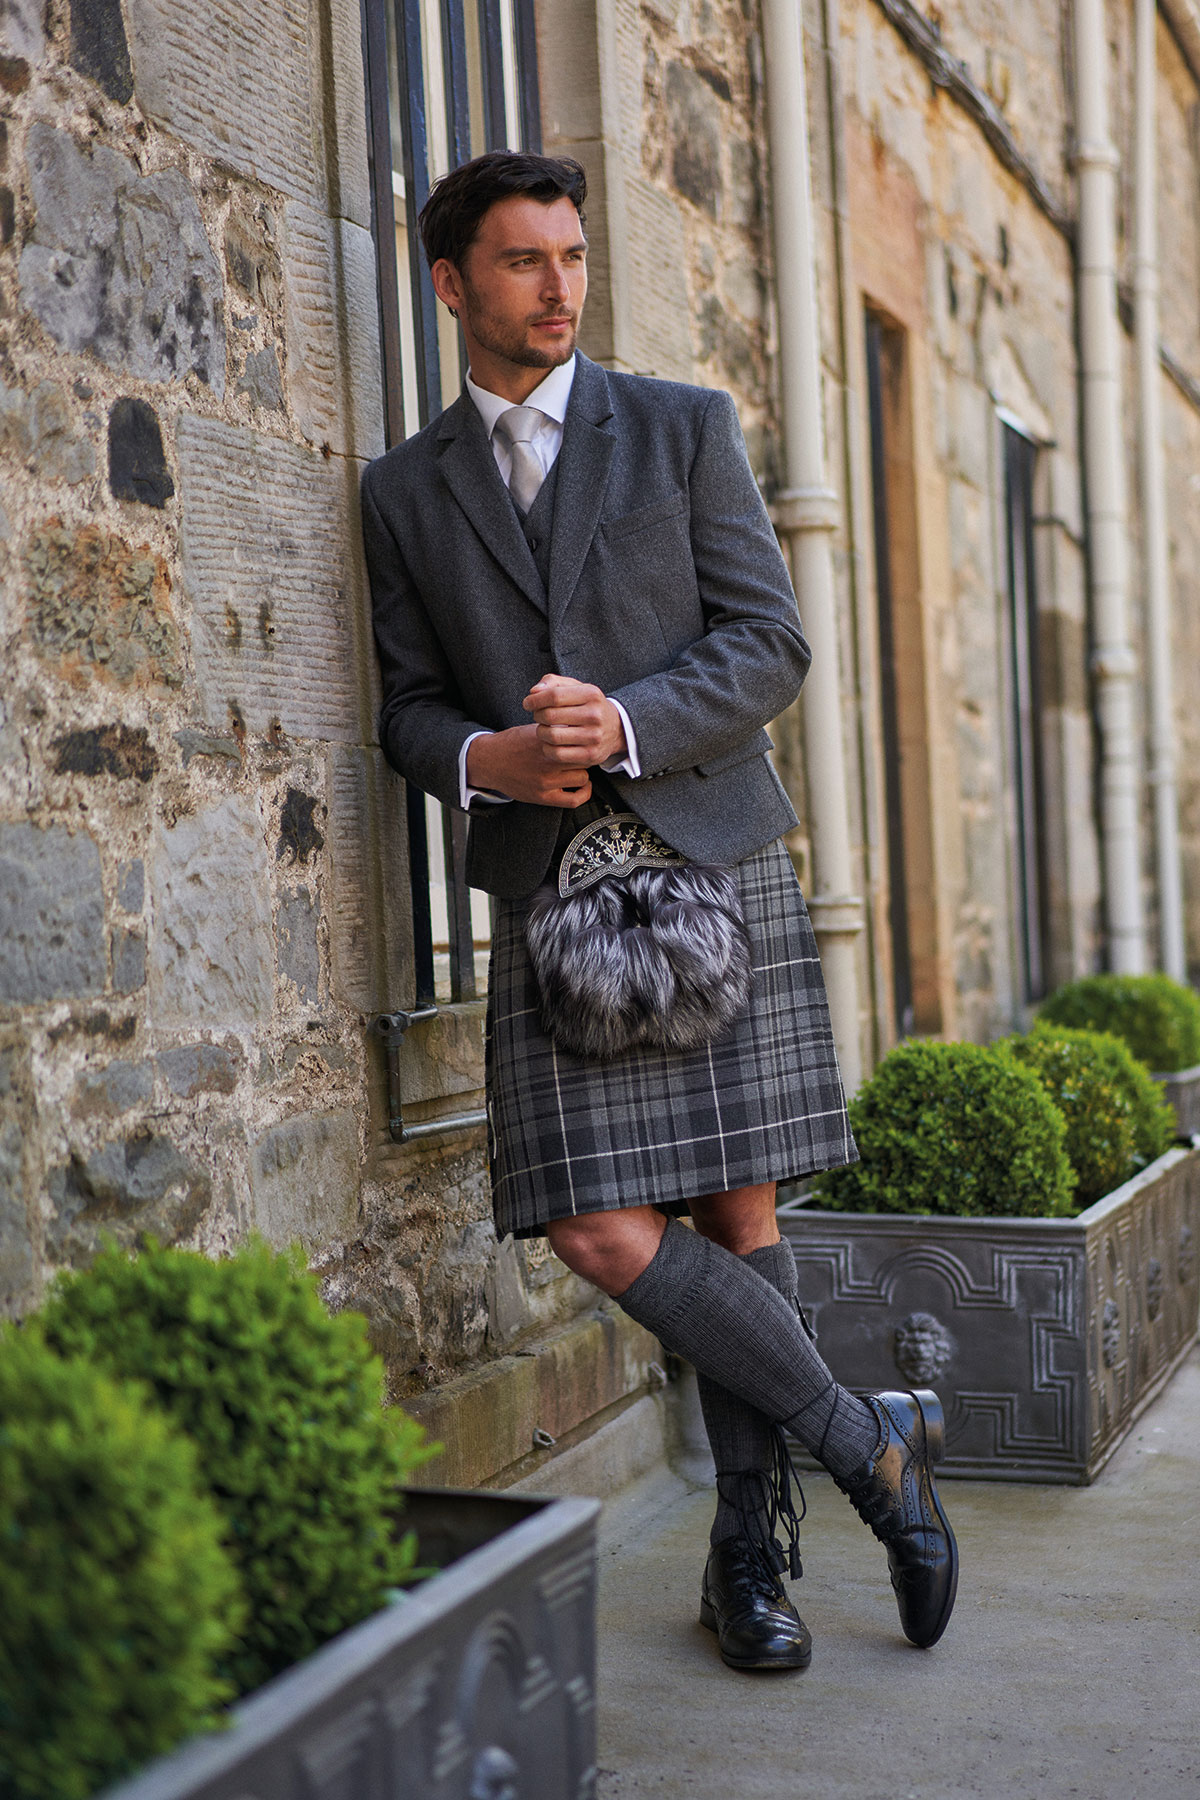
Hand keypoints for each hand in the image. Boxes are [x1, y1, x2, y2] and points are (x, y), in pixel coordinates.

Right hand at [466, 725, 592, 807]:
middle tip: (583, 754)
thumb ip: (556, 729)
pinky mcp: (543, 797)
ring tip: (577, 768)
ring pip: (582, 777)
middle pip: (583, 758)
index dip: (584, 740)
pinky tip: (582, 786)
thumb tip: (578, 725)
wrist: (489, 762)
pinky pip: (574, 800)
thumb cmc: (512, 744)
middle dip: (585, 755)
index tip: (584, 740)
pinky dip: (583, 793)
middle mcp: (547, 761)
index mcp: (545, 741)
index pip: (578, 740)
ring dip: (582, 772)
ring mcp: (545, 781)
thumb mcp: (533, 729)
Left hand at [522, 674, 626, 766]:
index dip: (535, 700)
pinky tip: (550, 743)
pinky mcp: (590, 755)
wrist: (616, 728)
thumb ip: (553, 683)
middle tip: (538, 715)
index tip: (527, 703)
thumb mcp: (576, 688)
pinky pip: (557, 754)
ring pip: (551, 736)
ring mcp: (594, 737)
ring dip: (540, 732)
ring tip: (544, 728)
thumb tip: (534, 692)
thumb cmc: (588, 705)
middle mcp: (595, 715)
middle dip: (537, 715)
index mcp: (591, 694)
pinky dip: (547, 748)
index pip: (554, 696)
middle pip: (550, 716)